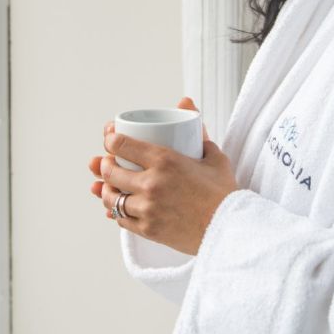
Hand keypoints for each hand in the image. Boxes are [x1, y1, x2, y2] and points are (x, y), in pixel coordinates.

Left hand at [88, 97, 238, 254]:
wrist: (230, 229)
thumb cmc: (223, 193)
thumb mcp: (213, 156)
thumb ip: (196, 130)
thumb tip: (186, 104)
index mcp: (165, 160)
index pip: (122, 144)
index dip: (110, 139)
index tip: (110, 137)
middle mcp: (151, 183)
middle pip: (110, 170)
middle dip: (103, 164)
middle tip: (106, 162)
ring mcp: (147, 208)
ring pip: (111, 197)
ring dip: (106, 190)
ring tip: (108, 186)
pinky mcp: (148, 229)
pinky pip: (120, 220)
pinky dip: (116, 213)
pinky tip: (117, 208)